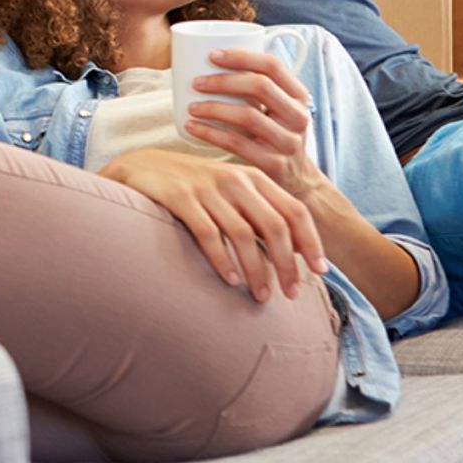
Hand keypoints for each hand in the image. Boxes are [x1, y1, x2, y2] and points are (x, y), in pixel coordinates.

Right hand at [99, 149, 327, 302]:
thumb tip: (289, 252)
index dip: (311, 241)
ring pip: (243, 235)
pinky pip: (208, 234)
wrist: (143, 166)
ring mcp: (208, 188)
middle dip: (287, 264)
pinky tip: (230, 279)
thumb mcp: (229, 189)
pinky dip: (222, 260)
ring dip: (256, 270)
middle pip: (274, 226)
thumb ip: (257, 211)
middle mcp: (235, 180)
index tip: (320, 271)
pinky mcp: (181, 198)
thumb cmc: (192, 185)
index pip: (294, 210)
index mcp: (253, 177)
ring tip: (260, 296)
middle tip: (290, 294)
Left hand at [185, 49, 331, 199]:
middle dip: (223, 81)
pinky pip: (236, 143)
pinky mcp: (273, 163)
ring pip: (247, 115)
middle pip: (260, 87)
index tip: (212, 55)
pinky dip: (210, 132)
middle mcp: (298, 116)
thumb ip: (261, 88)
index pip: (272, 66)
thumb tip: (214, 60)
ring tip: (191, 106)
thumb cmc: (276, 136)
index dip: (242, 57)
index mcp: (299, 96)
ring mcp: (288, 141)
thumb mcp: (280, 109)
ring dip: (214, 108)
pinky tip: (191, 127)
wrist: (297, 180)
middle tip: (196, 82)